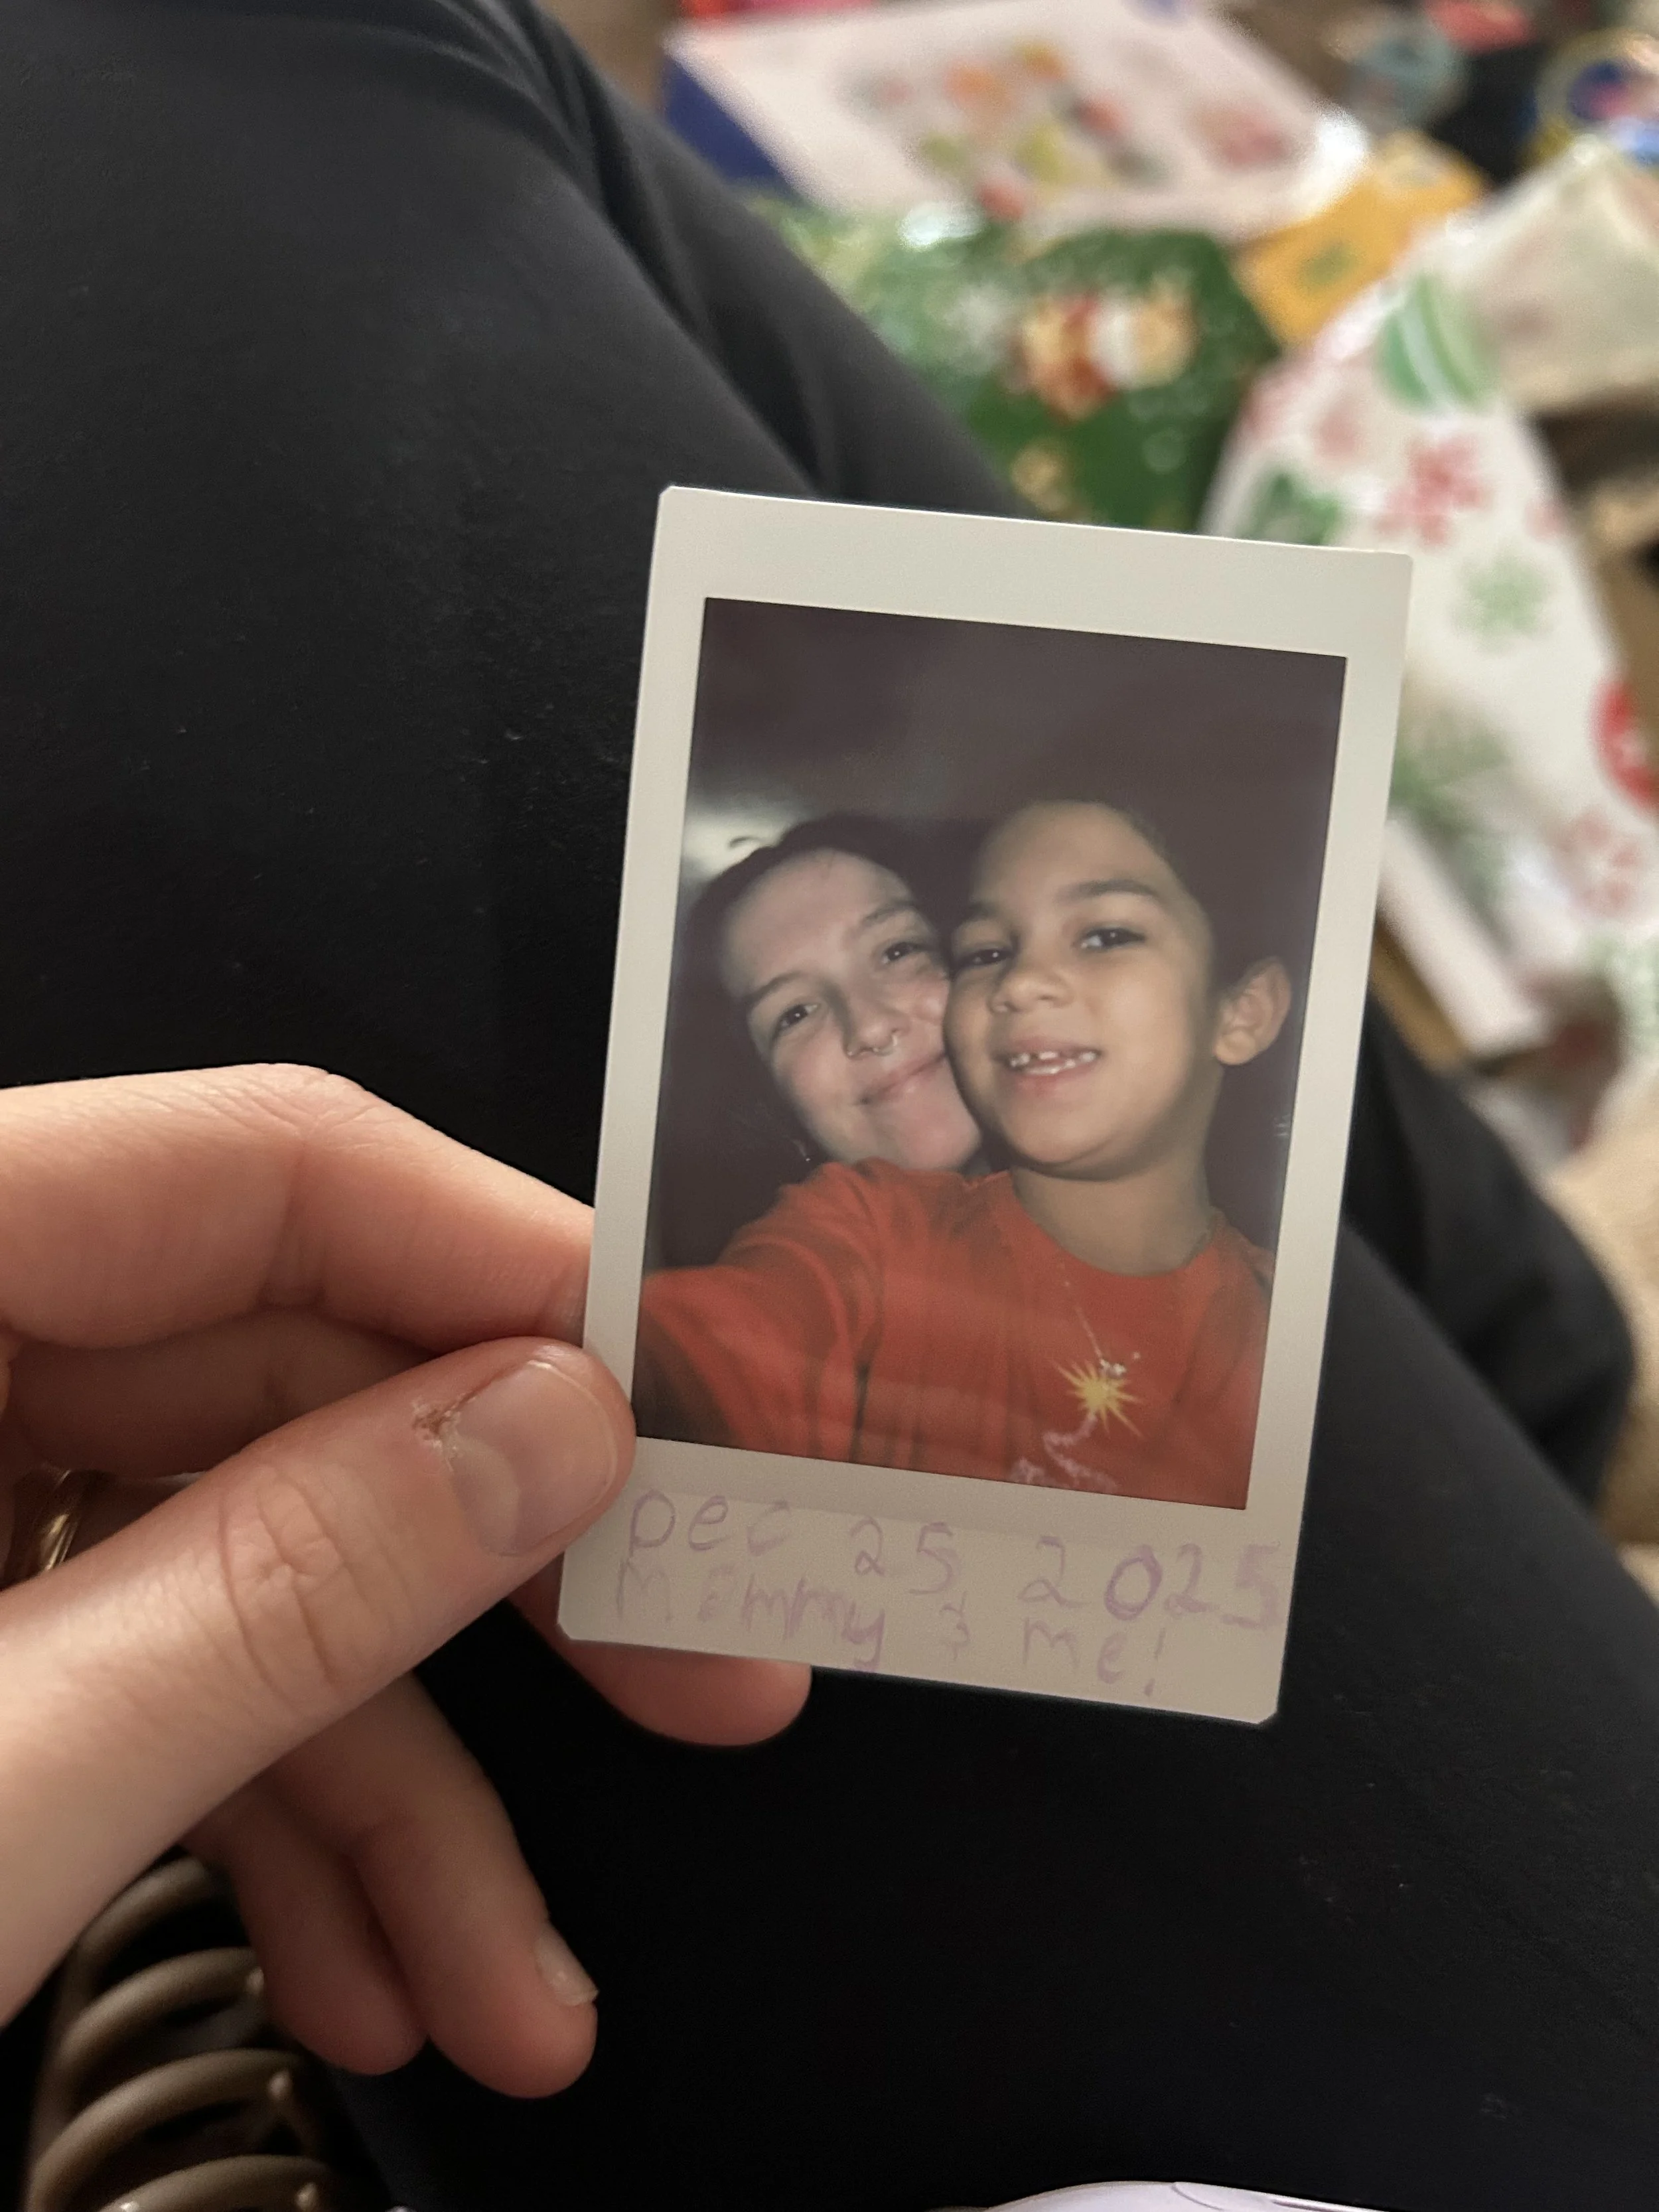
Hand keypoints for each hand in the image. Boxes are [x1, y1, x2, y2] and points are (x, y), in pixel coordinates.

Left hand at [0, 1067, 807, 2093]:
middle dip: (496, 1584)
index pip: (269, 1167)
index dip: (514, 1269)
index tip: (705, 1406)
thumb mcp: (3, 1775)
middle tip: (708, 1685)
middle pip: (292, 1375)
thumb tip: (564, 1434)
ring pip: (243, 1561)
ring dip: (393, 1787)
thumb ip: (285, 1585)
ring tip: (507, 1987)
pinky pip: (151, 1664)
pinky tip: (357, 1975)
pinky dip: (265, 1821)